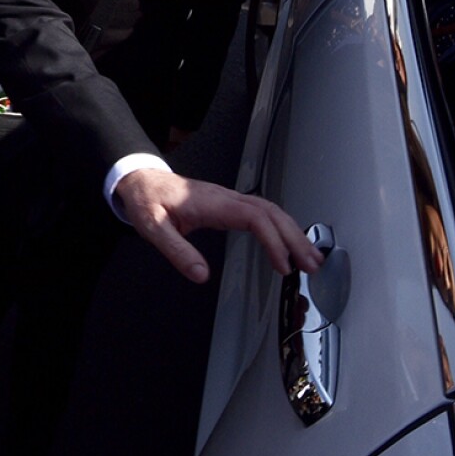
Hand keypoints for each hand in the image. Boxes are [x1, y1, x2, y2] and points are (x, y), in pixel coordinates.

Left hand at [112, 169, 322, 283]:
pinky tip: (289, 243)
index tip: (284, 265)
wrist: (142, 180)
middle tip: (312, 265)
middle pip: (272, 213)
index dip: (274, 241)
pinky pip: (263, 212)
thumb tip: (201, 275)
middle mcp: (227, 198)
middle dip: (295, 238)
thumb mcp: (153, 228)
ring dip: (293, 232)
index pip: (255, 218)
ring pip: (272, 211)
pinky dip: (281, 227)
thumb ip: (177, 251)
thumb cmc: (147, 201)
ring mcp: (230, 199)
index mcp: (212, 203)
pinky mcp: (230, 204)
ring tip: (310, 258)